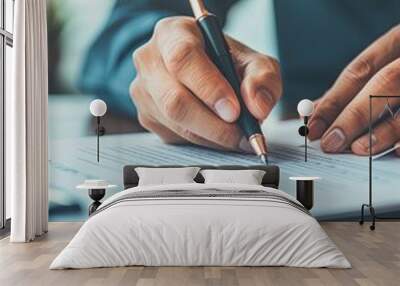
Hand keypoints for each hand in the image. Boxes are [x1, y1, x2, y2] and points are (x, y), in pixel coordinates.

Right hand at [130, 16, 281, 151]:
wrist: (200, 69)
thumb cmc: (224, 61)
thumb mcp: (251, 60)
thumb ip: (262, 78)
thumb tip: (257, 107)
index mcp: (173, 33)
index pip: (183, 58)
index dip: (209, 87)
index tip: (234, 111)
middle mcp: (150, 60)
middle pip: (174, 99)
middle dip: (213, 124)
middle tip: (241, 135)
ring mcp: (143, 90)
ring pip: (175, 122)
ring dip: (211, 137)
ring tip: (237, 137)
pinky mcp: (146, 115)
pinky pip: (174, 136)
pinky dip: (202, 141)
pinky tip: (217, 133)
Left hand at [308, 25, 399, 155]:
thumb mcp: (386, 64)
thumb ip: (356, 86)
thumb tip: (318, 108)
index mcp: (398, 42)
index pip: (359, 71)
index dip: (333, 100)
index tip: (313, 126)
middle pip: (383, 84)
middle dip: (353, 116)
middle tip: (331, 142)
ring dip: (383, 130)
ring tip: (360, 149)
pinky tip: (397, 153)